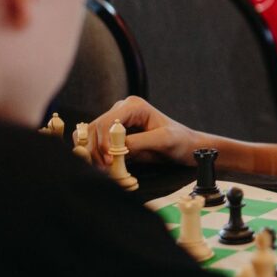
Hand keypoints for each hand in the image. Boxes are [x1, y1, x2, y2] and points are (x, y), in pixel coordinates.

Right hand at [87, 96, 201, 166]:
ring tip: (105, 170)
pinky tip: (106, 168)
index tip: (109, 160)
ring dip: (94, 154)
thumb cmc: (179, 140)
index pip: (106, 122)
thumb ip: (140, 142)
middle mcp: (121, 111)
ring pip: (91, 137)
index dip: (103, 142)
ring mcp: (116, 123)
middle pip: (94, 129)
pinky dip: (96, 156)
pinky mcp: (115, 136)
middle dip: (96, 150)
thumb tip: (117, 149)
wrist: (185, 147)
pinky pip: (97, 145)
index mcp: (133, 106)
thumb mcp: (163, 140)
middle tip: (105, 168)